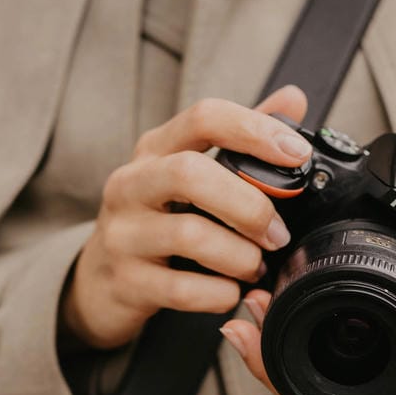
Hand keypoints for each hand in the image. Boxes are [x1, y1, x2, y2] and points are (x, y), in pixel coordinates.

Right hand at [59, 85, 309, 350]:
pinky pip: (182, 289)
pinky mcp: (126, 282)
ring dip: (239, 256)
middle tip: (277, 233)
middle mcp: (132, 184)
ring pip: (189, 235)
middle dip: (248, 205)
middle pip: (190, 174)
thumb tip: (293, 100)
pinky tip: (231, 293)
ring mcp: (123, 234)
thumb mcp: (188, 173)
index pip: (204, 117)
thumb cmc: (156, 221)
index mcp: (155, 149)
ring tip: (255, 267)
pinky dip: (219, 294)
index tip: (297, 153)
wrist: (99, 282)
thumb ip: (240, 139)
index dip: (255, 130)